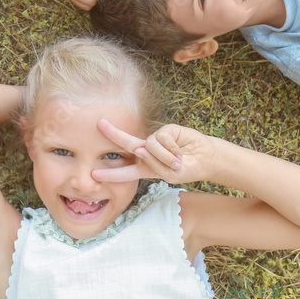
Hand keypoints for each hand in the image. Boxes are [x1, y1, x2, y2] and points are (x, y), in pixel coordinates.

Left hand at [92, 121, 217, 184]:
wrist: (205, 159)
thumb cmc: (186, 169)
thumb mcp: (169, 175)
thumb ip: (154, 164)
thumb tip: (141, 148)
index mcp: (145, 167)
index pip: (125, 171)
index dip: (110, 173)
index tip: (94, 174)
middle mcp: (147, 151)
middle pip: (126, 143)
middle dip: (112, 133)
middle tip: (99, 124)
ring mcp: (156, 139)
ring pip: (148, 146)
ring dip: (163, 157)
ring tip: (177, 161)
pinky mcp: (166, 130)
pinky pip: (161, 140)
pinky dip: (171, 148)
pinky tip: (180, 151)